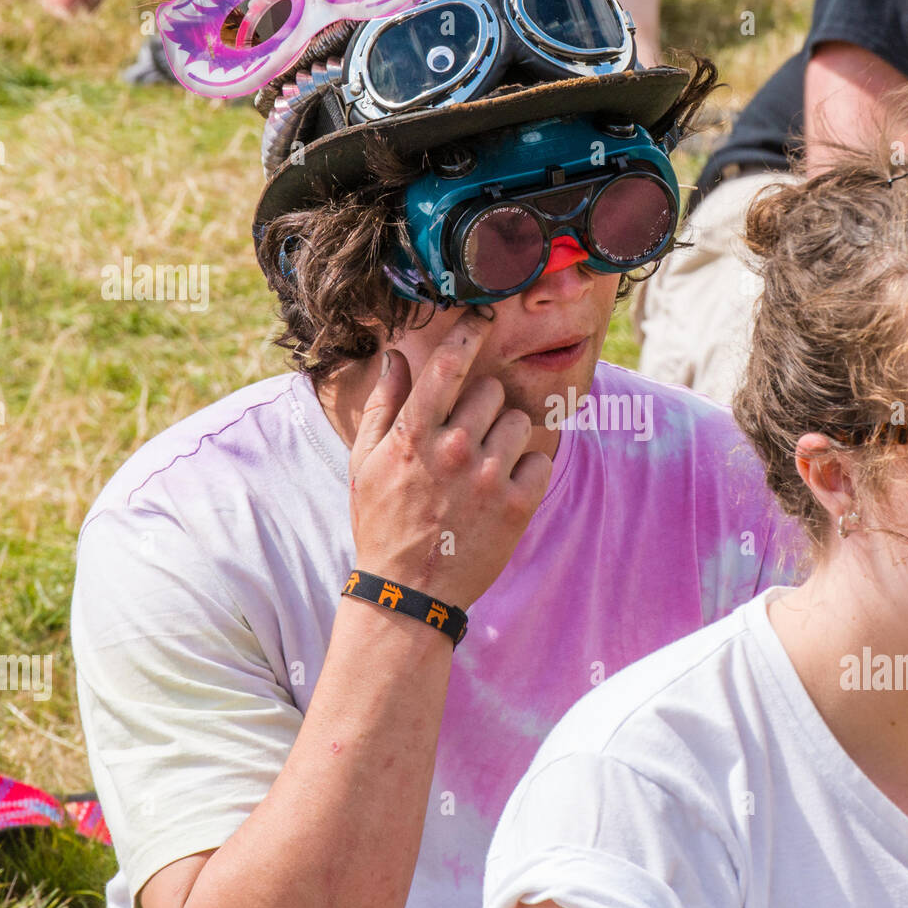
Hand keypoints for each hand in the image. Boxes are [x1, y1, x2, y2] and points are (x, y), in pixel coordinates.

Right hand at [347, 311, 551, 609]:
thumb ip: (383, 404)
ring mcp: (489, 478)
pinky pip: (542, 460)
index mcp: (415, 434)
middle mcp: (455, 449)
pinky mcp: (518, 506)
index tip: (484, 317)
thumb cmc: (383, 522)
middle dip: (484, 406)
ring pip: (521, 422)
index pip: (449, 363)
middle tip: (468, 437)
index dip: (470, 331)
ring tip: (485, 466)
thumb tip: (396, 357)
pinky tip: (504, 488)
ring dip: (508, 436)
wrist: (409, 590)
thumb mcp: (365, 462)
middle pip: (492, 391)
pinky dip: (529, 470)